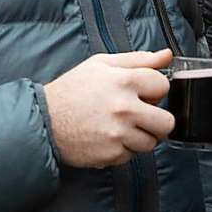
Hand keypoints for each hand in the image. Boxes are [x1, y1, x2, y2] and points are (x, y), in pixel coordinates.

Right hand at [43, 49, 174, 167]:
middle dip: (157, 118)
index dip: (155, 89)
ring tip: (123, 126)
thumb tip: (166, 55)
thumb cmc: (73, 89)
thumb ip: (138, 59)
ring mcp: (119, 134)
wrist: (45, 119)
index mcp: (125, 81)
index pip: (164, 86)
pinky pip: (132, 155)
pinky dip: (125, 148)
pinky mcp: (111, 154)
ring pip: (152, 142)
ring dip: (141, 135)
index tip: (144, 92)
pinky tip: (110, 137)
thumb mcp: (102, 63)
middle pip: (166, 122)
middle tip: (142, 114)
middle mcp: (125, 108)